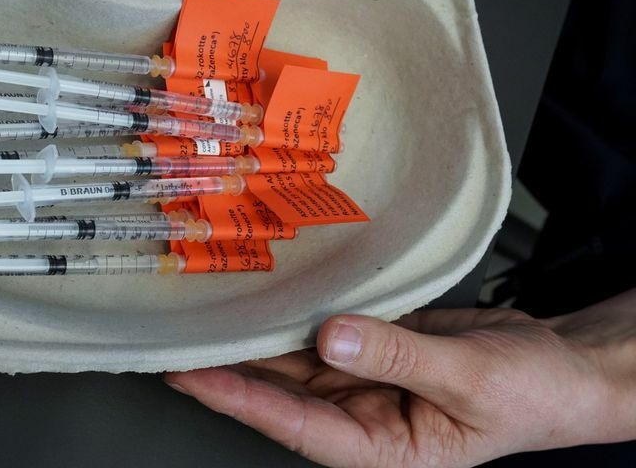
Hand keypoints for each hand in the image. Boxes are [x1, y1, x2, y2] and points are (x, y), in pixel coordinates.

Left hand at [165, 290, 635, 466]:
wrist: (559, 367)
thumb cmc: (531, 395)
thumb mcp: (470, 381)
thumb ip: (401, 358)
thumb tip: (334, 337)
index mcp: (381, 445)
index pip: (296, 425)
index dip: (240, 400)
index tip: (193, 375)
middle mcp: (361, 412)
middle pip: (282, 390)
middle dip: (230, 365)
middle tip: (178, 338)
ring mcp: (364, 374)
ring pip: (298, 355)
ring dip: (258, 333)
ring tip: (209, 309)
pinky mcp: (372, 342)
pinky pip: (327, 324)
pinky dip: (300, 308)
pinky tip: (270, 291)